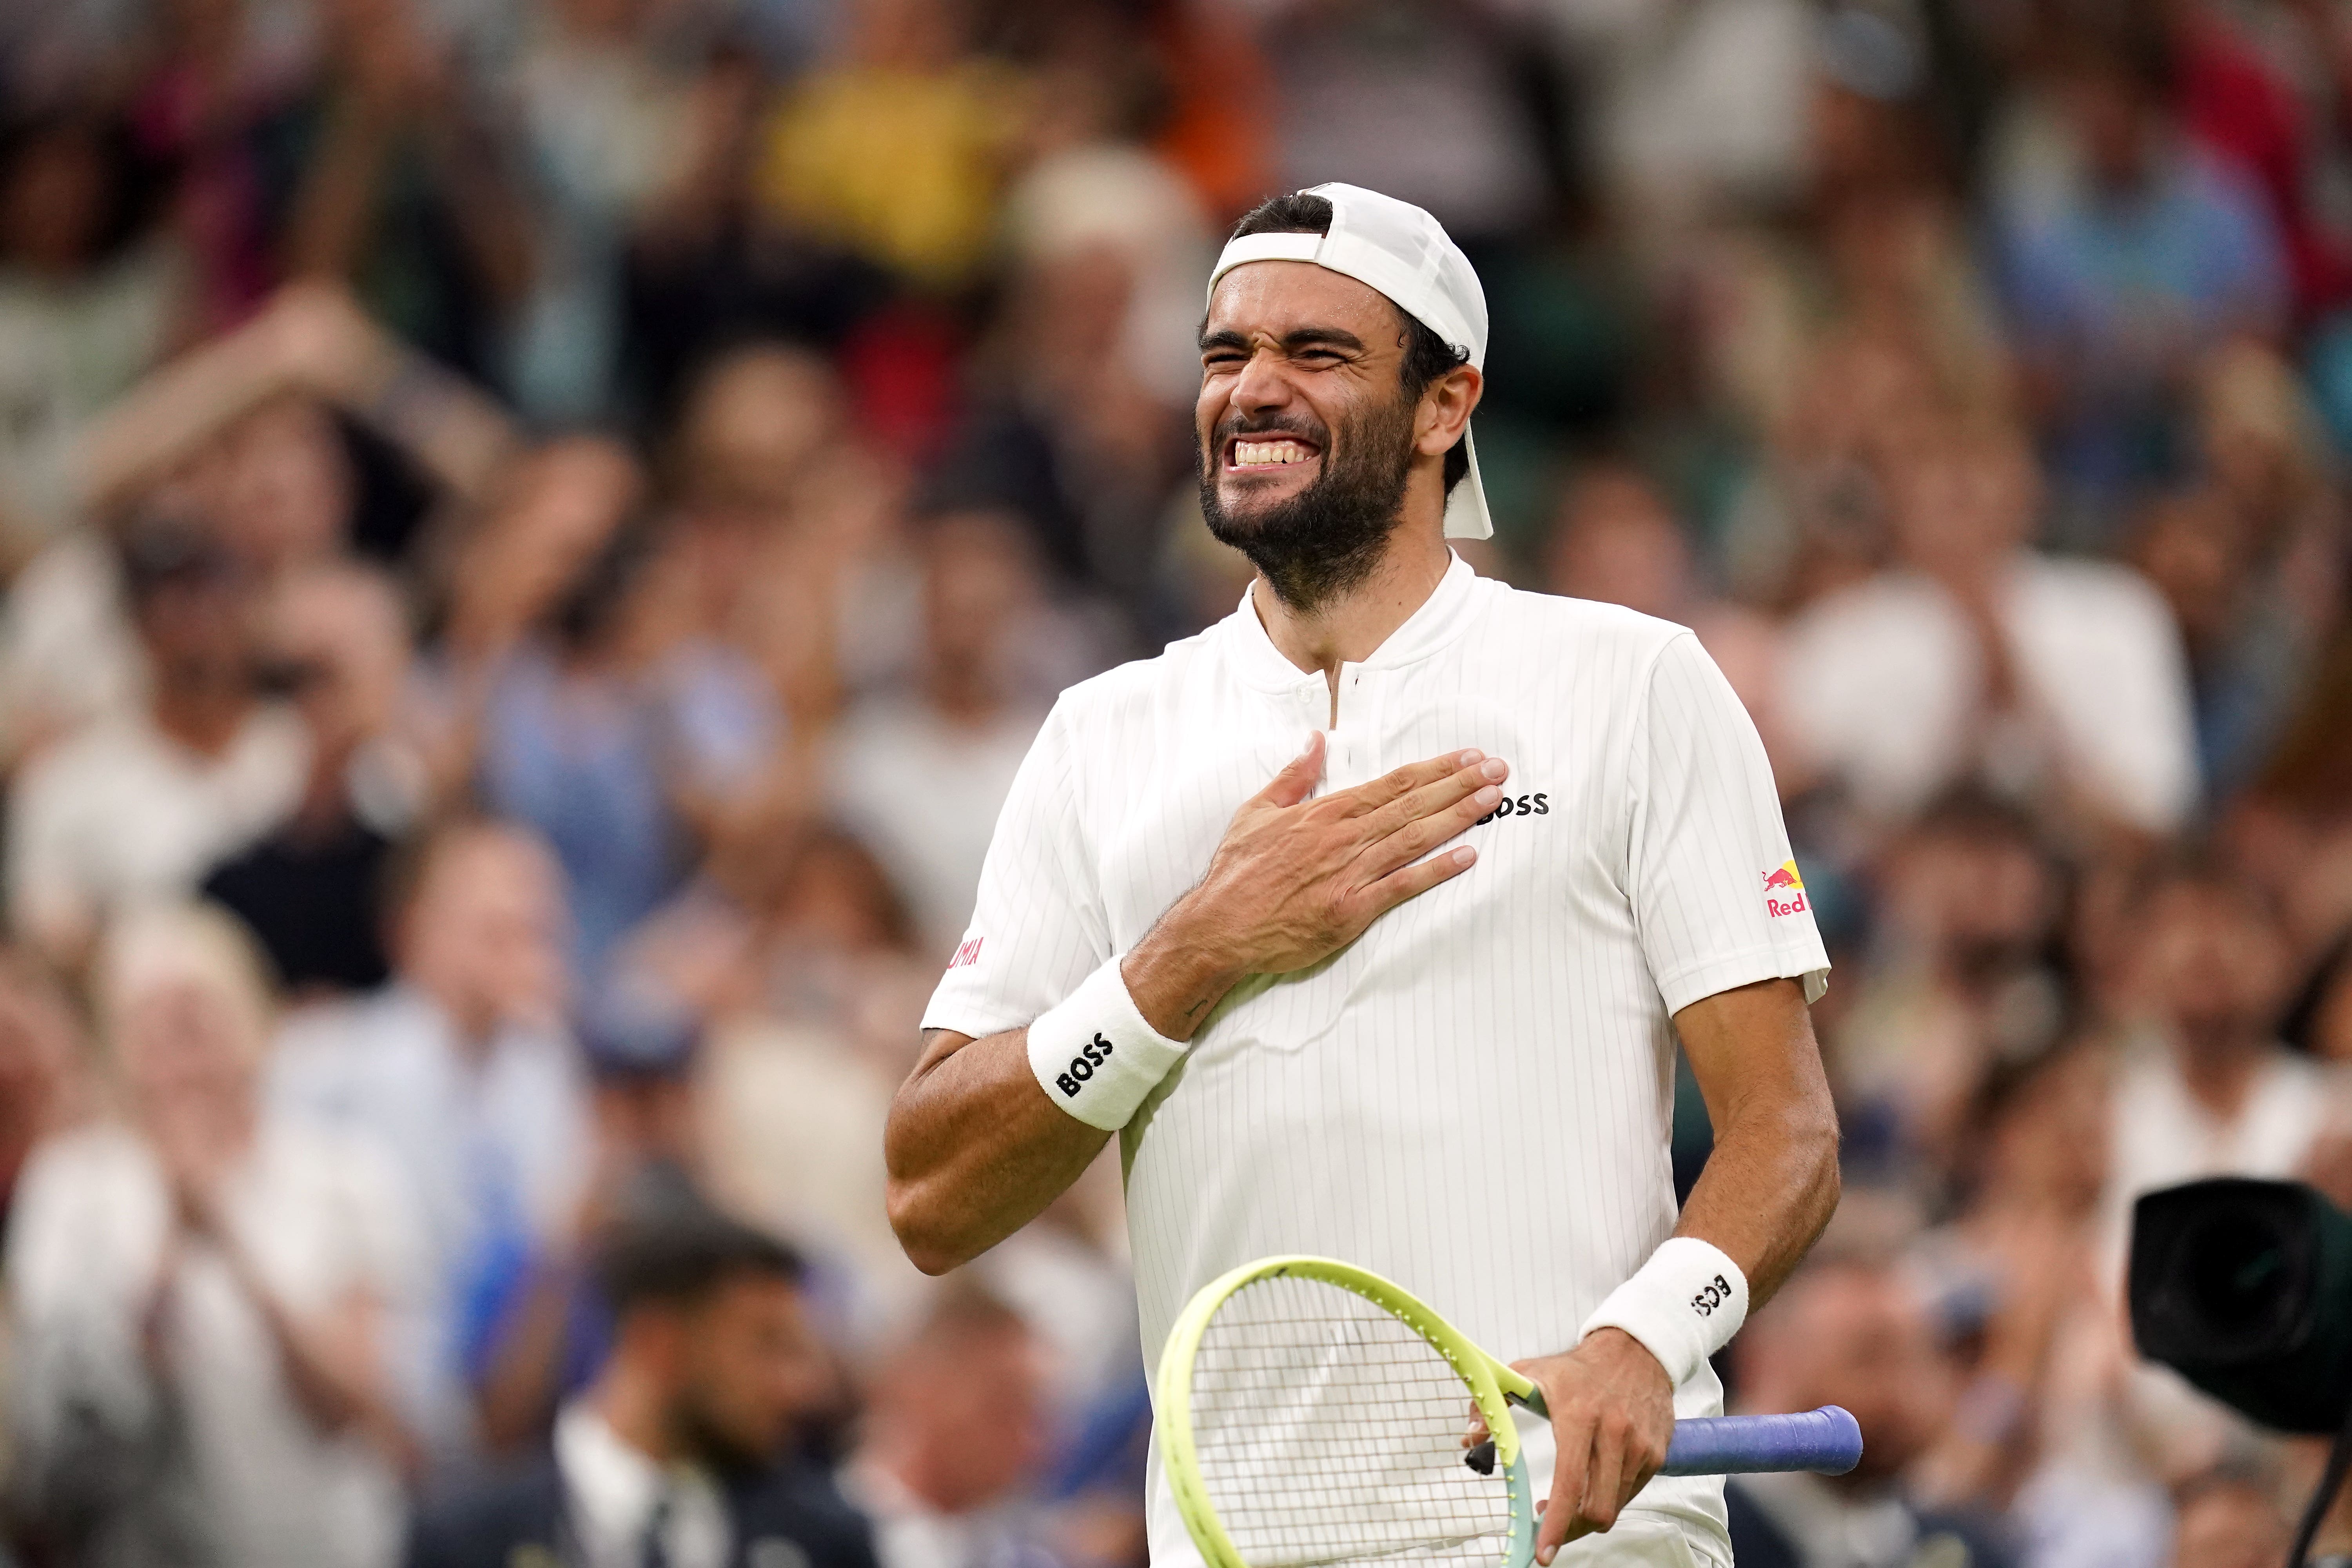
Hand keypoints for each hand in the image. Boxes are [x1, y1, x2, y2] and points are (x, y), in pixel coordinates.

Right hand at [1130, 737, 1505, 1034]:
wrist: (1218, 928)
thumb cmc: (1236, 873)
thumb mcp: (1256, 812)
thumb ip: (1293, 777)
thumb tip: (1315, 741)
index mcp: (1323, 813)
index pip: (1391, 784)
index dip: (1434, 769)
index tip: (1467, 756)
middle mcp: (1341, 839)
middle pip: (1411, 805)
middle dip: (1458, 785)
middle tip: (1497, 769)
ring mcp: (1348, 874)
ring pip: (1412, 838)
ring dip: (1456, 817)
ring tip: (1491, 800)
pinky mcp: (1350, 911)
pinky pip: (1401, 886)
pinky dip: (1434, 870)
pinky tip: (1466, 856)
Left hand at [1513, 1330, 1674, 1559]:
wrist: (1634, 1351)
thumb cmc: (1578, 1369)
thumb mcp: (1528, 1374)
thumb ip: (1494, 1403)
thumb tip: (1471, 1437)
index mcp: (1579, 1415)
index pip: (1569, 1482)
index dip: (1554, 1523)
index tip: (1541, 1550)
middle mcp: (1613, 1432)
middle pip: (1596, 1509)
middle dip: (1569, 1529)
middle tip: (1548, 1527)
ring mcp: (1639, 1446)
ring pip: (1613, 1507)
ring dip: (1587, 1516)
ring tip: (1567, 1502)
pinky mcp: (1655, 1454)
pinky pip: (1629, 1494)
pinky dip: (1609, 1499)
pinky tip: (1592, 1485)